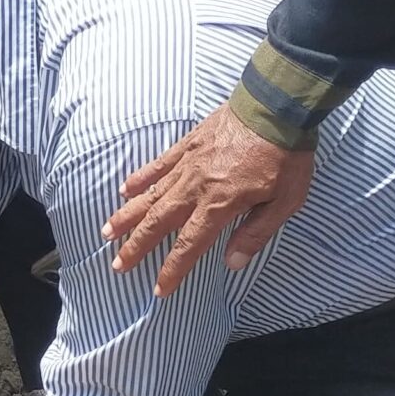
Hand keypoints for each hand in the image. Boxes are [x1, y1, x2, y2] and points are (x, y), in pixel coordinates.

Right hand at [103, 104, 315, 295]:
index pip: (189, 245)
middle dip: (136, 246)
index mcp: (220, 204)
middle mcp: (196, 187)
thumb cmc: (286, 156)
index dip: (172, 269)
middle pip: (159, 222)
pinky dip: (140, 179)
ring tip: (107, 232)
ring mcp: (188, 164)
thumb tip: (232, 263)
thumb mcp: (285, 202)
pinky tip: (125, 190)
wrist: (277, 106)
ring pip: (151, 196)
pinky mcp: (188, 145)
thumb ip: (256, 233)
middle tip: (118, 265)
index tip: (159, 289)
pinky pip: (158, 165)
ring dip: (128, 216)